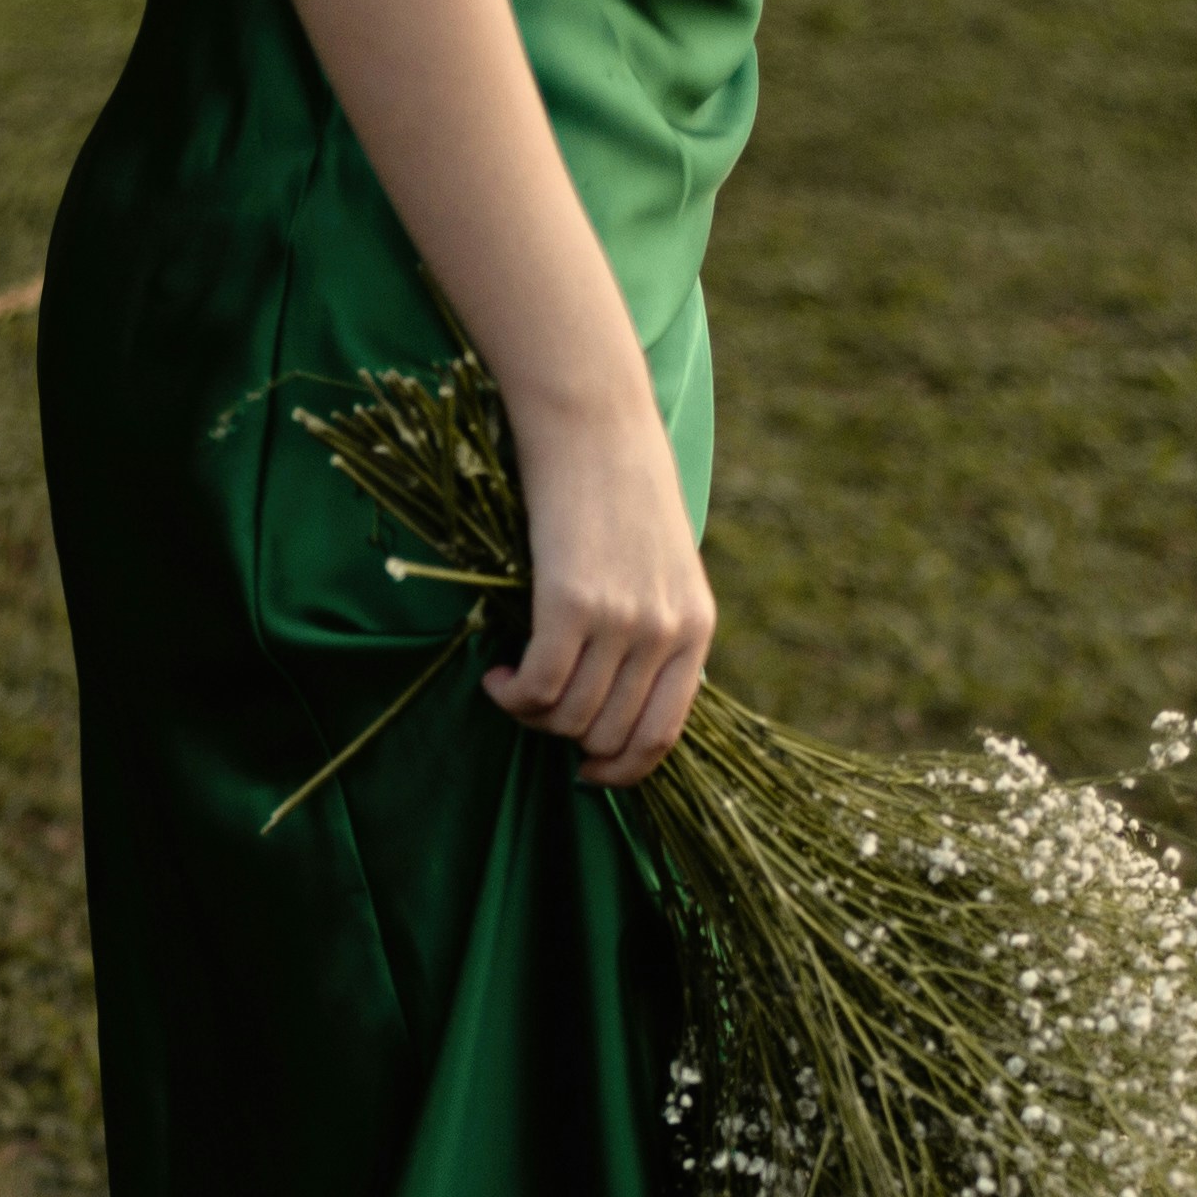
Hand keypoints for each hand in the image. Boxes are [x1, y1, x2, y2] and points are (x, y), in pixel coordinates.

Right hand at [484, 407, 714, 785]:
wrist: (595, 425)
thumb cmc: (621, 493)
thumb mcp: (664, 568)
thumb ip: (657, 632)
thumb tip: (617, 704)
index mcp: (697, 629)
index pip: (662, 736)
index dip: (621, 770)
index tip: (587, 771)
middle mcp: (666, 632)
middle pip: (607, 733)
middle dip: (565, 739)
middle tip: (537, 708)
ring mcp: (621, 620)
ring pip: (568, 717)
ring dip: (531, 715)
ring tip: (513, 684)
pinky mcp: (570, 603)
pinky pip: (537, 688)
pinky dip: (511, 694)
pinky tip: (498, 674)